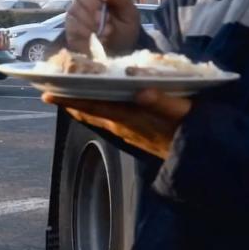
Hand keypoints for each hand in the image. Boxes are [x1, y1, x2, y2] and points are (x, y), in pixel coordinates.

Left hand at [42, 89, 190, 159]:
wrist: (201, 158)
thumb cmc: (192, 130)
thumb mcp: (182, 113)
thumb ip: (162, 102)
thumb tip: (140, 91)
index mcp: (129, 118)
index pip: (93, 106)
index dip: (70, 100)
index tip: (47, 94)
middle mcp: (123, 126)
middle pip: (89, 112)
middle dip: (69, 102)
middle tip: (48, 91)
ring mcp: (127, 132)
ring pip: (97, 117)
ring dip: (80, 106)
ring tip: (66, 95)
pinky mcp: (134, 134)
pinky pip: (108, 120)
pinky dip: (96, 110)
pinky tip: (96, 105)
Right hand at [65, 0, 140, 54]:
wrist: (119, 49)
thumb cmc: (125, 27)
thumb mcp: (130, 13)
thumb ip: (120, 0)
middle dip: (93, 5)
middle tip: (104, 19)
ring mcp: (75, 12)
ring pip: (76, 9)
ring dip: (91, 22)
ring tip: (106, 33)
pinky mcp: (70, 27)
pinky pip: (72, 26)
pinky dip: (85, 33)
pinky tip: (96, 39)